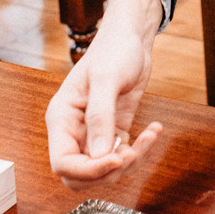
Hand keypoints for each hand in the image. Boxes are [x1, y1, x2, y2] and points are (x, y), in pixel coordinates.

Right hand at [46, 0, 163, 187]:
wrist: (131, 38)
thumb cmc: (114, 50)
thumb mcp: (107, 79)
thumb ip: (101, 116)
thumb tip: (99, 154)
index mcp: (61, 118)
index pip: (63, 163)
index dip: (88, 171)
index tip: (116, 161)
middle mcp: (73, 129)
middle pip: (80, 175)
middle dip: (109, 171)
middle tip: (132, 153)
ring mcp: (93, 132)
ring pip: (104, 169)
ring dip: (129, 161)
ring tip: (149, 137)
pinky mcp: (114, 131)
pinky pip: (121, 155)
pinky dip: (140, 150)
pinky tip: (153, 130)